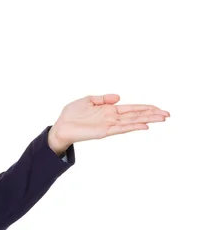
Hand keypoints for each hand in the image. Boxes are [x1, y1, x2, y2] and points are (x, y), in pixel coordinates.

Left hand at [48, 94, 169, 153]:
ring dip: (148, 119)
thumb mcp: (88, 100)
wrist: (61, 126)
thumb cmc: (72, 114)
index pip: (131, 108)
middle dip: (152, 114)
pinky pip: (122, 128)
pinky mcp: (104, 132)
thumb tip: (119, 97)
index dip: (145, 107)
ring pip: (133, 121)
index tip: (159, 107)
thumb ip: (104, 98)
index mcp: (109, 110)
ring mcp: (109, 125)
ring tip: (162, 118)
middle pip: (136, 115)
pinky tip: (145, 125)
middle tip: (168, 114)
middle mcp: (112, 118)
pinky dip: (133, 127)